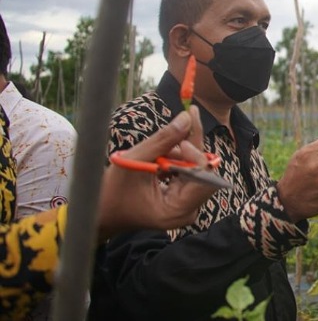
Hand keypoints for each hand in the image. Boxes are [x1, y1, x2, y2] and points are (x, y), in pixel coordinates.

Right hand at [97, 106, 219, 237]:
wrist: (101, 211)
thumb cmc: (111, 192)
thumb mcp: (134, 161)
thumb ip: (163, 140)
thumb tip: (187, 117)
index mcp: (176, 210)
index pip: (205, 179)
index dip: (197, 155)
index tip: (182, 139)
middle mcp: (188, 212)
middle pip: (203, 171)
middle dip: (188, 149)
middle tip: (178, 125)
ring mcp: (187, 206)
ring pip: (196, 169)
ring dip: (179, 154)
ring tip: (155, 152)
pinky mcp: (183, 199)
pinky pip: (189, 172)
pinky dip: (176, 160)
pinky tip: (159, 158)